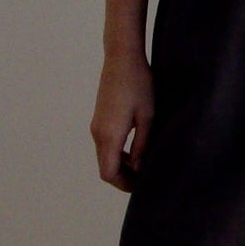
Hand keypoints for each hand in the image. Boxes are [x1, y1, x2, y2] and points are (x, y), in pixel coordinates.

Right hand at [91, 49, 154, 190]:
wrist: (121, 58)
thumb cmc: (139, 84)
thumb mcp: (148, 117)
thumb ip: (142, 145)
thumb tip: (139, 168)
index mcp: (109, 135)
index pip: (109, 173)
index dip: (124, 185)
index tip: (142, 187)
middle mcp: (98, 133)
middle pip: (105, 168)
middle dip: (124, 178)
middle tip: (146, 180)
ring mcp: (96, 126)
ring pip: (104, 157)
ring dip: (121, 166)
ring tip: (144, 168)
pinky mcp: (99, 119)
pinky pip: (105, 146)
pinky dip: (117, 155)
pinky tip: (135, 152)